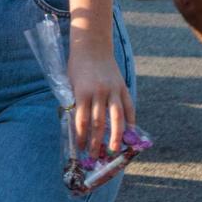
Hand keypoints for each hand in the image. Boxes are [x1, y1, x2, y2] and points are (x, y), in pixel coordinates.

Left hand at [67, 41, 133, 157]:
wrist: (92, 46)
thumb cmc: (77, 66)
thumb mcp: (70, 83)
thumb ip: (75, 102)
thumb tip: (78, 124)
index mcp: (82, 92)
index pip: (82, 121)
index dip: (81, 137)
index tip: (80, 149)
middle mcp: (99, 93)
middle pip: (99, 123)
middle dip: (96, 141)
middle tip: (94, 156)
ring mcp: (113, 91)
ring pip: (116, 119)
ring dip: (116, 136)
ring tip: (114, 150)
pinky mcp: (123, 88)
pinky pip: (129, 108)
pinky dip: (130, 121)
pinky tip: (130, 133)